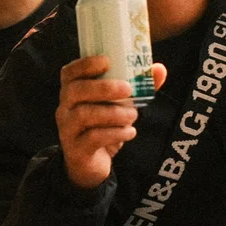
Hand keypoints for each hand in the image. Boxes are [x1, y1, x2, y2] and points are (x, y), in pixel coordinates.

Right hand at [56, 56, 166, 188]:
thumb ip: (138, 86)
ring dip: (114, 112)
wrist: (92, 164)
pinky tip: (129, 132)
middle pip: (75, 91)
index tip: (107, 61)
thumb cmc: (104, 126)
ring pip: (84, 114)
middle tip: (128, 89)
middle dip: (103, 87)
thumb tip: (160, 69)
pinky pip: (93, 138)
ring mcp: (68, 129)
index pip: (69, 72)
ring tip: (133, 114)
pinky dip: (115, 133)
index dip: (85, 64)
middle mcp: (65, 108)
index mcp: (73, 91)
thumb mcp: (121, 104)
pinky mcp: (76, 149)